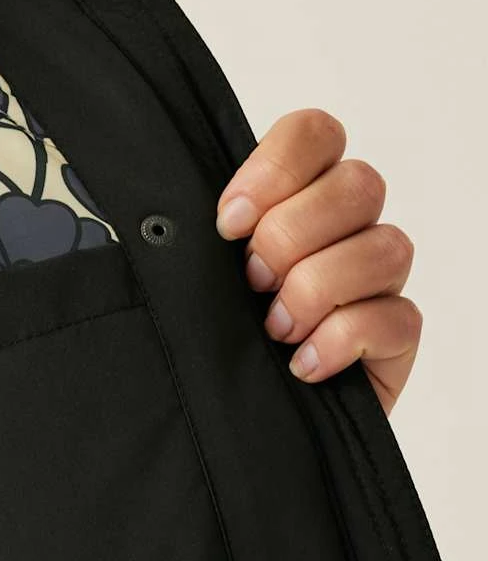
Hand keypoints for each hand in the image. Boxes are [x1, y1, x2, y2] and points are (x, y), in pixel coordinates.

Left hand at [215, 108, 421, 416]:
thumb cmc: (217, 345)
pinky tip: (301, 365)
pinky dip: (340, 339)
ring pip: (384, 247)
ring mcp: (377, 282)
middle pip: (358, 185)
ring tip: (274, 330)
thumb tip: (166, 220)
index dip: (277, 167)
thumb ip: (201, 243)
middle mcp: (348, 230)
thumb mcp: (196, 286)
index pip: (316, 134)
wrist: (239, 426)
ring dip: (317, 289)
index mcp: (299, 198)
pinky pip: (393, 317)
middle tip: (251, 283)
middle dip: (292, 235)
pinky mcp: (394, 336)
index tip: (227, 224)